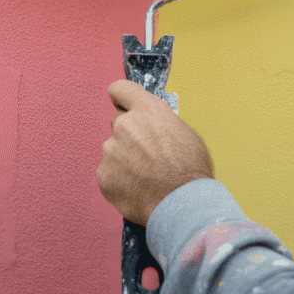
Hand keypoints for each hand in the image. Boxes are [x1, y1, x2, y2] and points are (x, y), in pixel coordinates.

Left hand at [96, 80, 213, 225]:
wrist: (183, 204)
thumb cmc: (190, 170)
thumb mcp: (184, 133)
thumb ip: (159, 123)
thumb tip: (151, 127)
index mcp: (147, 110)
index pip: (120, 89)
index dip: (121, 98)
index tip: (122, 106)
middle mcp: (125, 125)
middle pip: (119, 124)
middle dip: (130, 137)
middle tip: (147, 156)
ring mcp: (110, 150)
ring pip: (113, 151)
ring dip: (124, 160)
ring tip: (146, 178)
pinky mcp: (103, 175)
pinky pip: (108, 173)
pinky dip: (119, 180)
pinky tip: (137, 189)